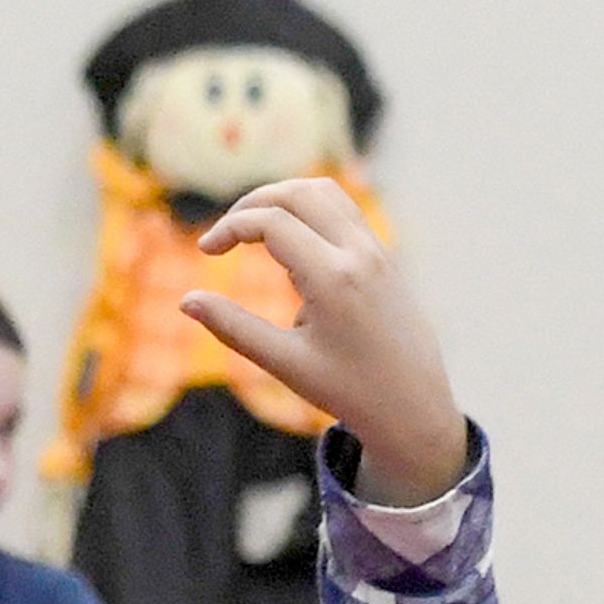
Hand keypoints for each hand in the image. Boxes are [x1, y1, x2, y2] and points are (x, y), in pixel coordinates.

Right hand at [185, 178, 469, 506]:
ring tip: (257, 231)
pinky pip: (346, 215)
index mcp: (334, 278)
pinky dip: (312, 215)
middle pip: (298, 192)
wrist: (418, 411)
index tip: (207, 252)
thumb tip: (186, 301)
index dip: (230, 228)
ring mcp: (379, 255)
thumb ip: (234, 328)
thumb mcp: (286, 364)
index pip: (270, 221)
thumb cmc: (352, 393)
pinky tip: (294, 252)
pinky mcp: (388, 262)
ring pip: (327, 193)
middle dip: (254, 201)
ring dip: (285, 199)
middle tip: (228, 234)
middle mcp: (361, 256)